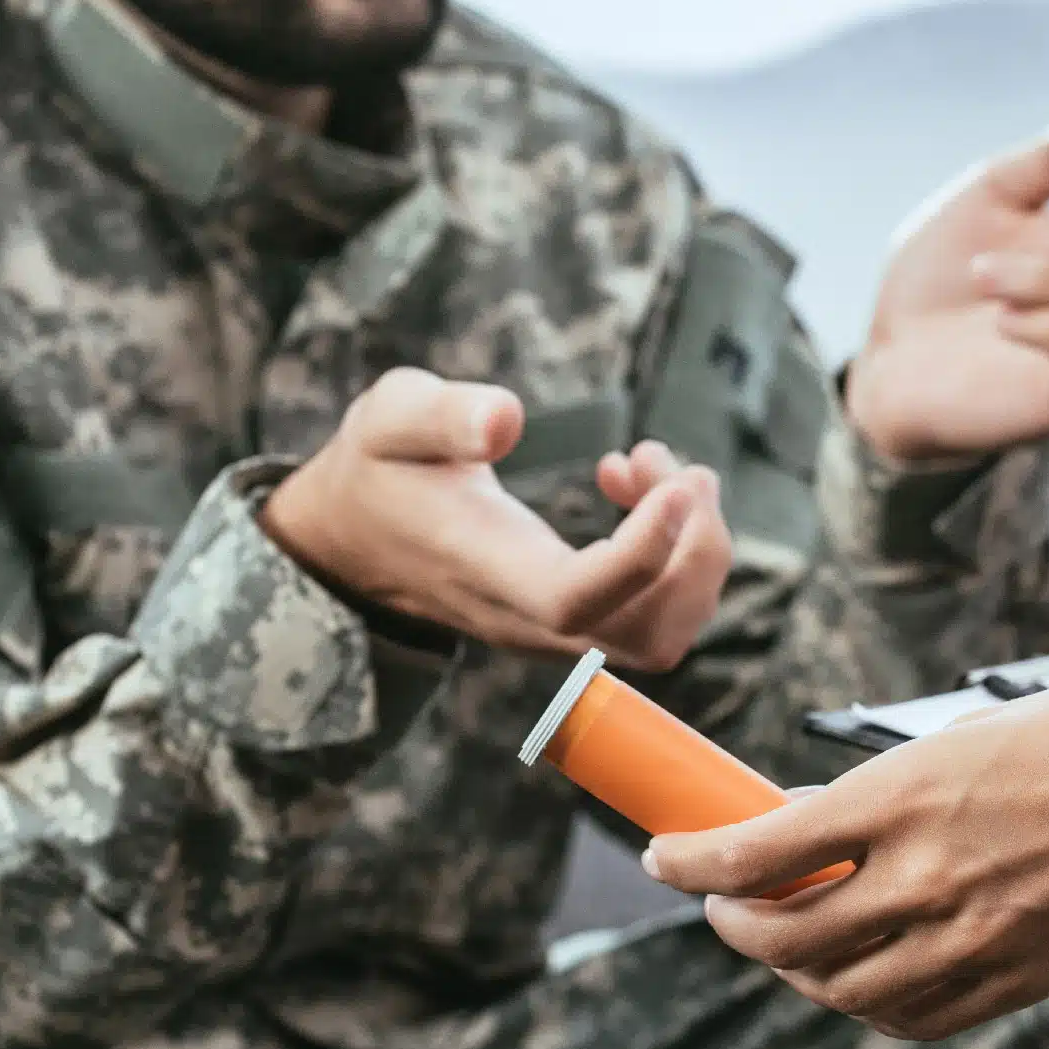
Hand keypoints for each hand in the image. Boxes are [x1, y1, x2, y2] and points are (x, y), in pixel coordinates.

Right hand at [262, 368, 734, 671]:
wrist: (355, 540)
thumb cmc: (378, 470)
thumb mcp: (388, 419)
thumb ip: (441, 415)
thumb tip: (508, 420)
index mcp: (485, 569)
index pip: (576, 598)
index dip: (642, 553)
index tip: (674, 485)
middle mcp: (529, 618)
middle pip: (648, 634)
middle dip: (694, 550)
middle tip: (675, 467)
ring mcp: (558, 631)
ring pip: (665, 632)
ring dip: (693, 550)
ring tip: (658, 468)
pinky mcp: (579, 620)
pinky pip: (656, 613)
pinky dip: (676, 553)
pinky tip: (633, 486)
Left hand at [641, 669, 1048, 1038]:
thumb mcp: (965, 737)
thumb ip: (884, 791)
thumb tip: (809, 819)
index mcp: (903, 797)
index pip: (756, 852)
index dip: (691, 863)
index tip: (660, 857)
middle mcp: (924, 877)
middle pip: (784, 934)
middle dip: (732, 924)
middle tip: (719, 905)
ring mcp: (970, 938)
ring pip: (840, 988)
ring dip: (791, 971)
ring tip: (780, 943)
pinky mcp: (1014, 979)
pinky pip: (912, 1017)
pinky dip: (865, 1005)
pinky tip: (857, 979)